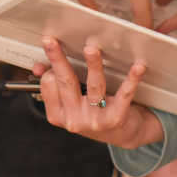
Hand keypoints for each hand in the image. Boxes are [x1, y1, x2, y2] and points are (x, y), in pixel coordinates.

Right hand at [31, 37, 161, 149]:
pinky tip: (137, 67)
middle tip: (52, 41)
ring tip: (91, 50)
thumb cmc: (94, 113)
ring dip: (93, 65)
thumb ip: (54, 86)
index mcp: (58, 115)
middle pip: (65, 81)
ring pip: (94, 85)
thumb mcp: (70, 104)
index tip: (54, 49)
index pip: (49, 83)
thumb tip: (39, 67)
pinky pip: (124, 94)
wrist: (123, 135)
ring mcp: (95, 120)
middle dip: (58, 59)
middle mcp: (74, 119)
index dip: (52, 65)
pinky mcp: (117, 118)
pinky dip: (131, 79)